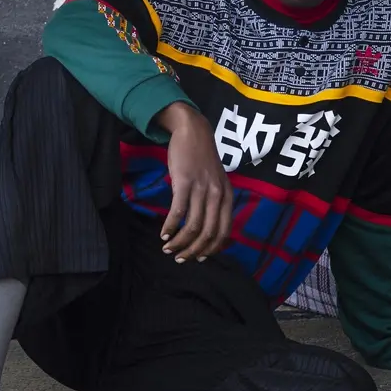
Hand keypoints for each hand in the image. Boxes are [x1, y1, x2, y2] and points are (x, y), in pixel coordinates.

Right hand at [156, 102, 233, 262]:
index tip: (198, 258)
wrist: (193, 131)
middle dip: (193, 251)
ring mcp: (201, 188)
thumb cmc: (202, 158)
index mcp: (227, 196)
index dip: (211, 249)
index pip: (223, 232)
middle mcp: (217, 194)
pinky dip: (170, 226)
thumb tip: (208, 227)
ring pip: (192, 226)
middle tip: (180, 258)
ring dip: (179, 242)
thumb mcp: (217, 181)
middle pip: (208, 233)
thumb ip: (215, 201)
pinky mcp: (184, 182)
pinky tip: (163, 233)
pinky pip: (177, 211)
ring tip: (168, 248)